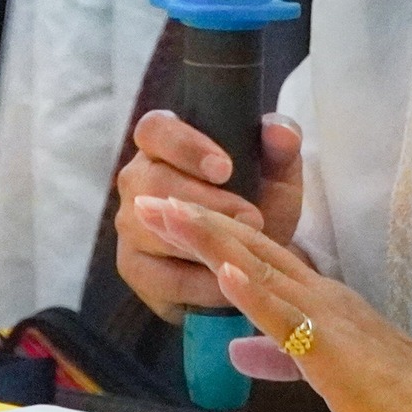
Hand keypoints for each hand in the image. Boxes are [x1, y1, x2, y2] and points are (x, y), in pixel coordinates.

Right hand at [114, 110, 302, 323]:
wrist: (254, 254)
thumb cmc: (259, 199)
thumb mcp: (277, 172)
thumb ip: (281, 145)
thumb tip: (281, 132)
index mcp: (163, 141)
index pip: (154, 130)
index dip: (184, 147)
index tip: (224, 169)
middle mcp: (137, 178)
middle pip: (151, 183)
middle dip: (204, 203)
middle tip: (249, 216)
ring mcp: (130, 224)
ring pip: (151, 230)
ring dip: (200, 241)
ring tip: (242, 247)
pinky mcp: (135, 267)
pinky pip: (160, 277)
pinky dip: (199, 281)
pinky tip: (227, 279)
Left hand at [136, 197, 411, 411]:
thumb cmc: (396, 396)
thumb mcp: (325, 369)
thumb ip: (280, 354)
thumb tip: (235, 348)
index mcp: (318, 300)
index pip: (254, 256)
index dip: (208, 231)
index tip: (166, 209)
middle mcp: (319, 296)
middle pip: (247, 249)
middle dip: (193, 220)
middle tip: (144, 193)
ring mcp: (325, 317)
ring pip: (259, 269)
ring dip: (210, 238)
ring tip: (167, 211)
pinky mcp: (332, 350)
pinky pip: (288, 318)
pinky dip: (254, 292)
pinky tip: (226, 271)